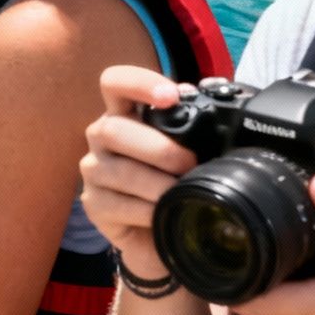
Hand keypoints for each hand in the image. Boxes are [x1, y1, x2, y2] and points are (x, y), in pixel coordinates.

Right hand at [77, 65, 194, 281]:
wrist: (160, 232)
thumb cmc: (176, 181)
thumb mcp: (187, 150)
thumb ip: (195, 127)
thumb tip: (221, 105)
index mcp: (124, 113)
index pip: (114, 82)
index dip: (139, 83)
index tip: (171, 97)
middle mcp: (101, 136)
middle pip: (113, 129)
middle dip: (158, 148)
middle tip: (189, 165)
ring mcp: (93, 170)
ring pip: (119, 171)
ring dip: (157, 184)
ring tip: (183, 194)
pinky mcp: (93, 204)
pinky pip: (118, 205)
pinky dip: (148, 212)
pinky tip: (164, 215)